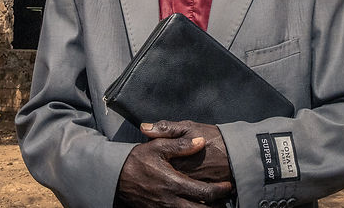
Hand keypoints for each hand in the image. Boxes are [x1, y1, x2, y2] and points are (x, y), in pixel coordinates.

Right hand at [116, 132, 233, 206]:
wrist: (115, 176)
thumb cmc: (137, 160)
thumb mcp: (158, 147)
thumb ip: (181, 145)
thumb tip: (201, 142)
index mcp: (174, 183)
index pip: (205, 193)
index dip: (220, 191)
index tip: (228, 186)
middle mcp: (171, 201)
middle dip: (217, 206)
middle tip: (225, 199)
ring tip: (214, 205)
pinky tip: (195, 205)